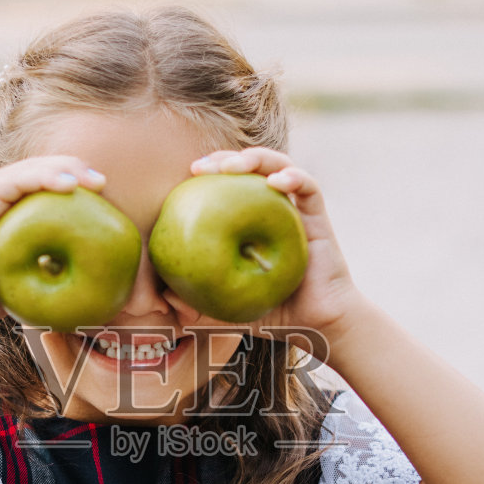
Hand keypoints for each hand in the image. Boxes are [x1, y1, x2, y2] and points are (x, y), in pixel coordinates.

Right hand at [0, 157, 106, 330]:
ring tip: (95, 180)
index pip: (40, 179)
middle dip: (75, 169)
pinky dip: (45, 179)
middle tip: (103, 182)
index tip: (103, 193)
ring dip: (66, 170)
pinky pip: (17, 181)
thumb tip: (78, 267)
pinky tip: (70, 185)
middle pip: (38, 168)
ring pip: (30, 169)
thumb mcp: (23, 271)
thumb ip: (45, 260)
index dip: (73, 178)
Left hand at [188, 148, 360, 351]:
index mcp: (251, 221)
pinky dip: (294, 177)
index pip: (228, 185)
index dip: (209, 172)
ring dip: (256, 158)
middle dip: (225, 158)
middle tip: (201, 167)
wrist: (317, 325)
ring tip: (234, 166)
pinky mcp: (318, 216)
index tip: (189, 174)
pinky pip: (309, 187)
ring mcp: (296, 209)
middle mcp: (273, 208)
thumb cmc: (274, 315)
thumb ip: (198, 306)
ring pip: (278, 165)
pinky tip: (277, 182)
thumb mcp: (228, 309)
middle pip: (249, 167)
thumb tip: (165, 298)